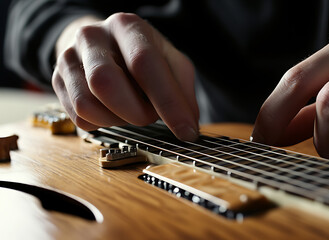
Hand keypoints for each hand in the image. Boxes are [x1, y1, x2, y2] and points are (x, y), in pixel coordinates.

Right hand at [52, 13, 198, 140]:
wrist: (102, 45)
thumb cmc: (142, 55)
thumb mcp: (170, 62)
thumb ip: (182, 90)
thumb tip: (188, 126)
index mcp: (126, 26)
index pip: (144, 63)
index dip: (167, 102)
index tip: (186, 131)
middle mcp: (92, 36)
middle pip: (105, 83)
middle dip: (135, 112)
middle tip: (150, 116)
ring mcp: (69, 58)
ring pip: (87, 104)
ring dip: (117, 120)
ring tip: (130, 110)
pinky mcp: (57, 81)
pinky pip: (78, 118)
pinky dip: (102, 123)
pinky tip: (113, 111)